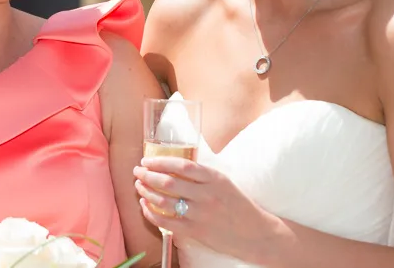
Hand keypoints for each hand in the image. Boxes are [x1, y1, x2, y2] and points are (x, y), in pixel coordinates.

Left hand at [134, 156, 274, 263]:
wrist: (255, 233)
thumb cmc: (239, 205)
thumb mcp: (224, 182)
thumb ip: (203, 175)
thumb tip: (174, 165)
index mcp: (215, 179)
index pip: (182, 166)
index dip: (160, 161)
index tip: (147, 159)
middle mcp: (206, 195)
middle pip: (169, 182)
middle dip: (148, 175)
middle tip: (138, 171)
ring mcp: (200, 214)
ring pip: (164, 201)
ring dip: (147, 193)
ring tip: (139, 186)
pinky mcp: (196, 231)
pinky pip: (167, 222)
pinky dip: (152, 214)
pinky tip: (145, 207)